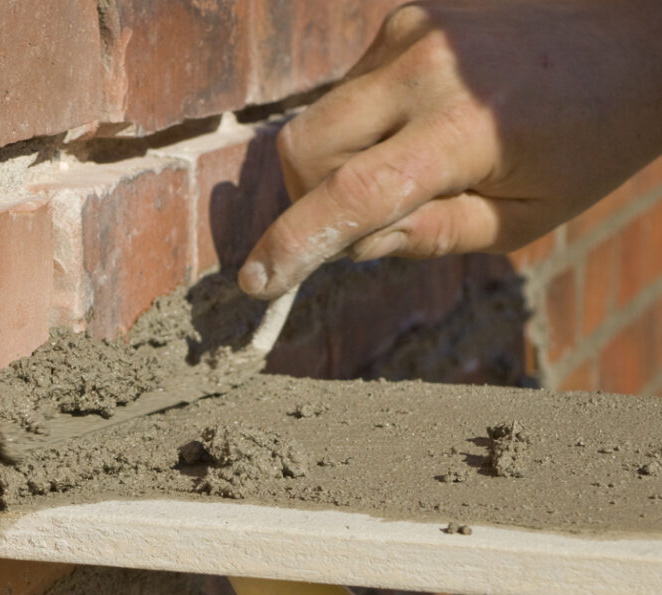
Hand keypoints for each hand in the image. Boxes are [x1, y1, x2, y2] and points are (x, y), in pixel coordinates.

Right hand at [239, 0, 661, 299]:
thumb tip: (350, 243)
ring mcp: (409, 34)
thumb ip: (433, 235)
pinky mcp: (404, 20)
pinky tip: (419, 125)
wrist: (635, 38)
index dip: (294, 243)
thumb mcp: (525, 218)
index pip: (352, 193)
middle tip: (359, 222)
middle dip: (307, 199)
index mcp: (465, 128)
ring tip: (409, 167)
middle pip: (304, 148)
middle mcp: (425, 68)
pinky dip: (363, 126)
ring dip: (338, 162)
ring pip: (317, 119)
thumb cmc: (590, 141)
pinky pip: (346, 90)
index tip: (256, 282)